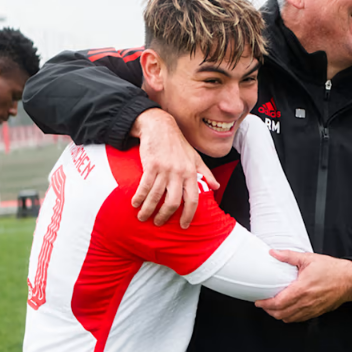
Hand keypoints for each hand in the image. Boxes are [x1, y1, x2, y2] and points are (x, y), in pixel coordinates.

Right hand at [130, 109, 217, 227]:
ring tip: (143, 217)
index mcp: (191, 173)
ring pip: (156, 196)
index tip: (183, 225)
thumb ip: (206, 173)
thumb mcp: (195, 157)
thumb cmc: (178, 143)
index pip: (192, 199)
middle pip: (173, 202)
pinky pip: (144, 186)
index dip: (188, 214)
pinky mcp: (151, 165)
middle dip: (164, 216)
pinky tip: (135, 204)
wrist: (160, 126)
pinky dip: (139, 197)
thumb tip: (216, 187)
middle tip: (158, 223)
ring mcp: (164, 169)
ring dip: (148, 210)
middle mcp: (179, 173)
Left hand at [256, 251, 351, 321]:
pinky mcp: (317, 312)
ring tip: (273, 308)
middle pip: (281, 314)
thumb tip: (273, 253)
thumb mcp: (308, 259)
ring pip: (289, 319)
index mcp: (301, 289)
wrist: (350, 279)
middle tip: (263, 304)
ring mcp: (311, 309)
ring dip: (278, 315)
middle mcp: (305, 302)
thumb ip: (289, 256)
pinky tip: (287, 310)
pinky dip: (290, 317)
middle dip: (269, 311)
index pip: (278, 303)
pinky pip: (299, 319)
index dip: (265, 304)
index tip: (259, 301)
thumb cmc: (332, 269)